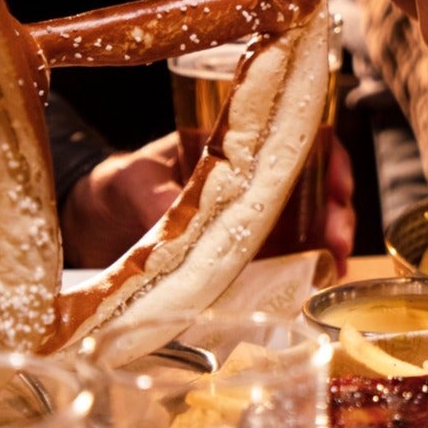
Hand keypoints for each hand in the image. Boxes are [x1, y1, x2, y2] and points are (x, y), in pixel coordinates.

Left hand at [60, 133, 357, 268]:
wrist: (89, 224)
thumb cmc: (114, 186)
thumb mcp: (131, 180)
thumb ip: (155, 197)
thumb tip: (176, 221)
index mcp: (235, 151)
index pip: (298, 142)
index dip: (329, 159)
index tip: (338, 183)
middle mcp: (253, 186)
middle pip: (315, 189)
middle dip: (338, 211)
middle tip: (338, 236)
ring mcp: (251, 225)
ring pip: (309, 227)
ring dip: (330, 244)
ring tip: (333, 264)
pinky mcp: (241, 261)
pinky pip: (283, 265)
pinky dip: (306, 274)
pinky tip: (314, 285)